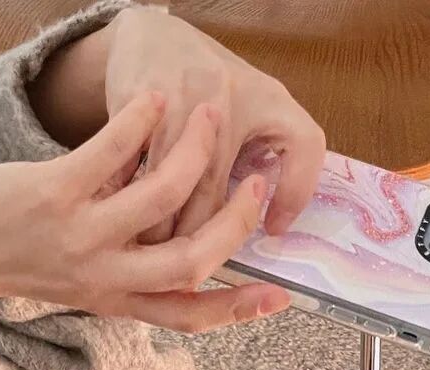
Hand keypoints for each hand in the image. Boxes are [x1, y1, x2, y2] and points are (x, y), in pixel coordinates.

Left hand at [0, 93, 288, 332]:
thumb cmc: (19, 260)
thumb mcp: (82, 283)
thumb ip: (132, 273)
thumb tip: (187, 253)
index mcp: (116, 299)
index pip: (188, 316)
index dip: (238, 310)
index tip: (281, 296)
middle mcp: (103, 277)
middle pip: (191, 261)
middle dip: (234, 220)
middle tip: (256, 182)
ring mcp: (79, 237)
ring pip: (161, 196)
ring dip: (197, 150)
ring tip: (212, 113)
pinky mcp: (52, 195)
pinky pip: (110, 152)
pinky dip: (141, 120)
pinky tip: (155, 98)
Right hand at [103, 6, 325, 240]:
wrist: (152, 37)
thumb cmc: (213, 88)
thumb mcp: (260, 110)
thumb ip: (283, 161)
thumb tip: (277, 228)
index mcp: (268, 99)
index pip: (303, 145)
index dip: (293, 196)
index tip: (271, 231)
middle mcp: (229, 96)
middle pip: (211, 194)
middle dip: (194, 243)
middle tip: (184, 274)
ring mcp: (182, 96)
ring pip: (169, 190)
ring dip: (156, 233)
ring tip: (150, 260)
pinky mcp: (141, 101)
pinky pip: (134, 171)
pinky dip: (129, 202)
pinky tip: (126, 221)